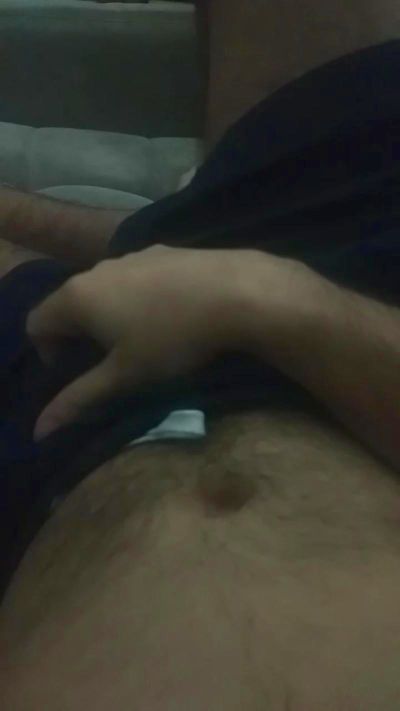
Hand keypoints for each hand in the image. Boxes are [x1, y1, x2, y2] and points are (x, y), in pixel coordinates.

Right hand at [27, 246, 265, 440]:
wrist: (236, 292)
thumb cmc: (172, 339)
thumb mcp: (125, 376)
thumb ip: (80, 399)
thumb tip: (40, 429)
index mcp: (78, 297)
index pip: (36, 323)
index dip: (48, 353)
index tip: (78, 372)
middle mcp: (97, 269)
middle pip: (69, 304)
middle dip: (80, 335)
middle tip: (111, 363)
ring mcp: (131, 255)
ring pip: (104, 289)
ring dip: (109, 315)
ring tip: (142, 340)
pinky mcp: (162, 250)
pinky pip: (135, 277)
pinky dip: (137, 298)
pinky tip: (170, 315)